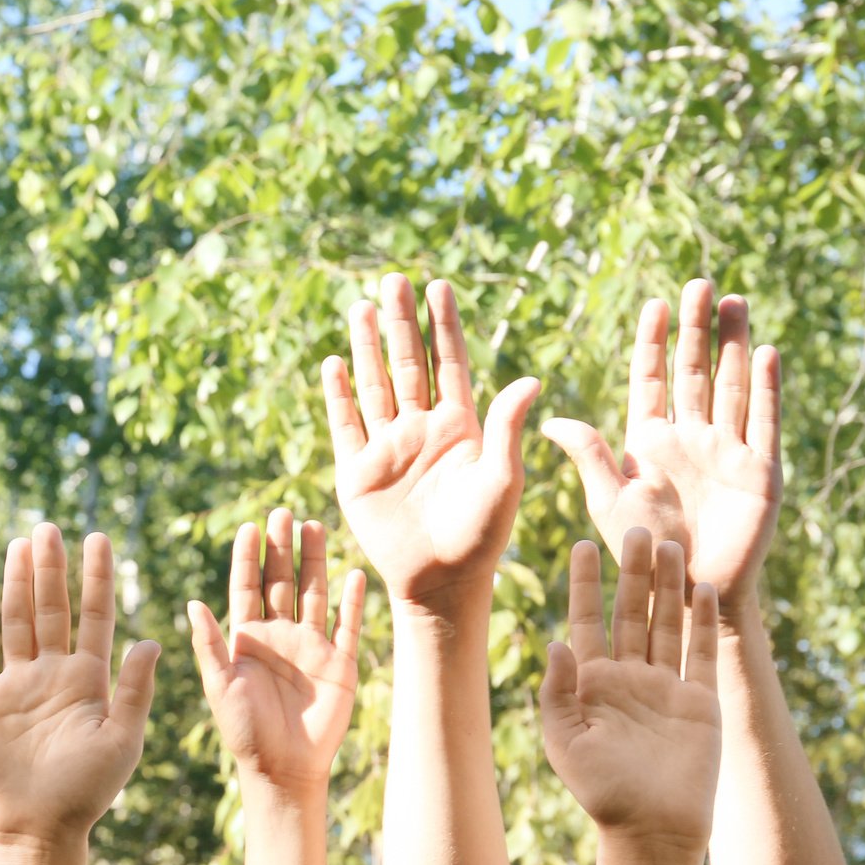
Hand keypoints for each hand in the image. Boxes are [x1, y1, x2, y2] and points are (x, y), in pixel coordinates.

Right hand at [0, 525, 159, 843]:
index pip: (96, 617)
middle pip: (52, 610)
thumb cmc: (87, 791)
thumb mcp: (122, 739)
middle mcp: (53, 674)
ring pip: (16, 621)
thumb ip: (134, 690)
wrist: (38, 827)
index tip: (98, 539)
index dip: (96, 579)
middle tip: (50, 528)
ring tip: (19, 544)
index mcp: (90, 680)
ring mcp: (17, 684)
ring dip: (17, 583)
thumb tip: (152, 639)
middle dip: (52, 569)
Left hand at [189, 509, 365, 797]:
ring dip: (315, 562)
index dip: (247, 558)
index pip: (246, 587)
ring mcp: (311, 647)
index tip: (249, 526)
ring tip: (314, 527)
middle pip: (281, 582)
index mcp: (247, 638)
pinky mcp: (340, 664)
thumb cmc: (244, 731)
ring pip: (314, 594)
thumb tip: (192, 602)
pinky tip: (353, 573)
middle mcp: (279, 635)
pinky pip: (347, 625)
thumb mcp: (219, 685)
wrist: (282, 769)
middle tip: (282, 513)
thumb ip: (208, 645)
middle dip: (281, 549)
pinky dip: (351, 601)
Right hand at [321, 274, 540, 612]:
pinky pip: (344, 423)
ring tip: (359, 307)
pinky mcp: (356, 470)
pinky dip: (338, 393)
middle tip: (392, 281)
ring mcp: (387, 447)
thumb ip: (507, 428)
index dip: (444, 325)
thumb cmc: (482, 537)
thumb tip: (532, 380)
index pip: (450, 363)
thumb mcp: (504, 479)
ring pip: (374, 384)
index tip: (439, 286)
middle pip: (408, 363)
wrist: (441, 584)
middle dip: (400, 323)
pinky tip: (333, 363)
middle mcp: (422, 430)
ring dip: (365, 347)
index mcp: (461, 428)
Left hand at [541, 529, 721, 850]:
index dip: (584, 583)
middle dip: (632, 572)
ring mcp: (664, 686)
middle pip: (629, 612)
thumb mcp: (563, 739)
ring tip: (670, 544)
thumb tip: (555, 642)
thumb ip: (558, 690)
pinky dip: (704, 622)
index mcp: (590, 681)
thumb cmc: (600, 789)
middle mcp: (627, 676)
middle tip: (636, 526)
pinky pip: (702, 653)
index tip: (582, 544)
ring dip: (668, 586)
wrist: (651, 828)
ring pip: (666, 624)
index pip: (585, 619)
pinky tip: (704, 590)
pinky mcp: (699, 701)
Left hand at [542, 280, 781, 611]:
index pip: (650, 377)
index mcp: (648, 439)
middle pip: (694, 370)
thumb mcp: (608, 498)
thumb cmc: (641, 547)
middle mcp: (689, 436)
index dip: (653, 341)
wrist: (684, 589)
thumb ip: (587, 454)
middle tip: (699, 284)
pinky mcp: (759, 470)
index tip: (655, 303)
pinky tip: (765, 352)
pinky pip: (762, 419)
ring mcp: (726, 449)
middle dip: (696, 329)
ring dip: (733, 344)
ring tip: (733, 301)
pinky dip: (765, 386)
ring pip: (731, 384)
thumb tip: (549, 416)